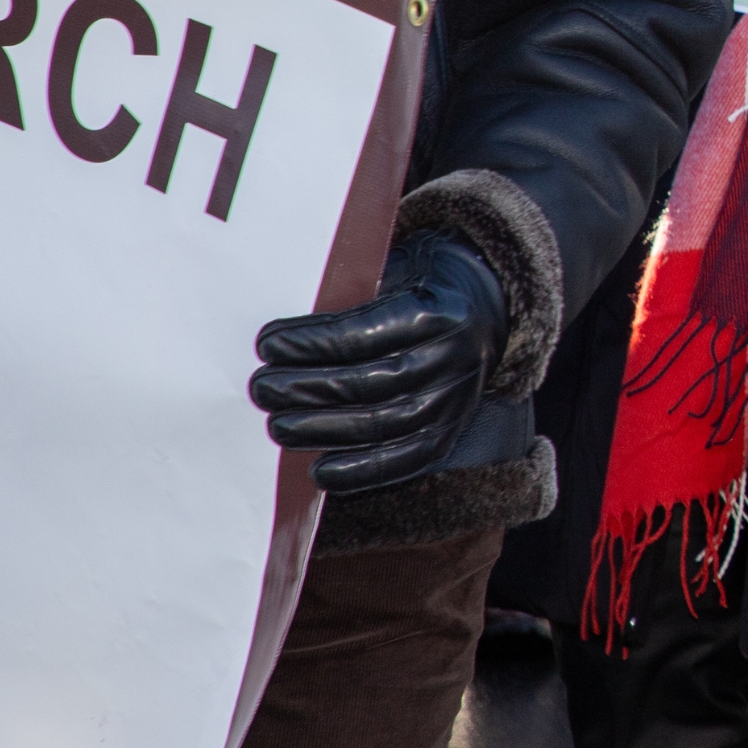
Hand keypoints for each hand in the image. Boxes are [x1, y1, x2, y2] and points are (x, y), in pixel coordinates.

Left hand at [248, 232, 508, 492]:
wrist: (483, 314)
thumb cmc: (418, 290)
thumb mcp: (393, 275)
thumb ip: (350, 301)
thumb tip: (285, 339)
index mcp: (438, 312)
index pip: (365, 333)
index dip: (312, 342)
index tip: (268, 345)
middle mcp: (453, 358)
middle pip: (371, 382)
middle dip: (309, 388)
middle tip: (263, 388)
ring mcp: (454, 400)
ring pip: (384, 424)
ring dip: (324, 430)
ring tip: (278, 425)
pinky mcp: (449, 433)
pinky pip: (405, 460)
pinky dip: (361, 470)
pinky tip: (320, 472)